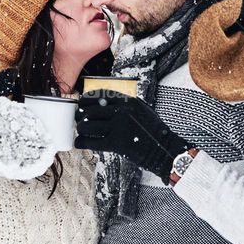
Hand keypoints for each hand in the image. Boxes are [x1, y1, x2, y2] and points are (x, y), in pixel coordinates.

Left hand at [74, 91, 190, 183]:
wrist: (164, 148)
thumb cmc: (152, 129)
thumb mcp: (140, 108)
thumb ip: (124, 103)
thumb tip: (101, 101)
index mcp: (127, 101)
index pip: (99, 95)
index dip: (86, 100)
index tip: (81, 104)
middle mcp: (121, 111)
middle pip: (89, 110)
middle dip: (80, 115)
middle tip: (79, 120)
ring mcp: (118, 127)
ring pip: (87, 125)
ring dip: (80, 129)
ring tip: (81, 132)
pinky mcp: (116, 144)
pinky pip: (91, 142)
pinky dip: (81, 143)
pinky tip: (79, 143)